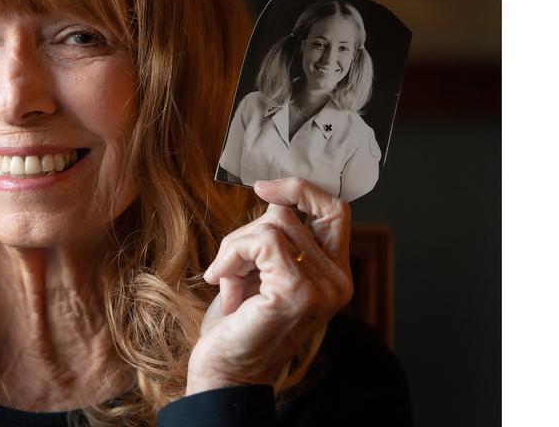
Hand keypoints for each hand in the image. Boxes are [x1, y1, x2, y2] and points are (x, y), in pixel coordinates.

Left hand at [186, 178, 353, 393]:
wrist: (225, 372)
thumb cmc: (238, 323)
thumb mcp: (261, 270)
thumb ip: (276, 236)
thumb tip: (271, 192)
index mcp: (334, 273)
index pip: (335, 209)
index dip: (301, 189)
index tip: (263, 186)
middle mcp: (338, 280)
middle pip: (294, 212)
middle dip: (251, 226)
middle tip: (231, 260)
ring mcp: (323, 287)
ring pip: (274, 223)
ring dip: (236, 245)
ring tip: (228, 279)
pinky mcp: (298, 291)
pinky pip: (263, 241)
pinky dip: (232, 254)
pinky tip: (220, 280)